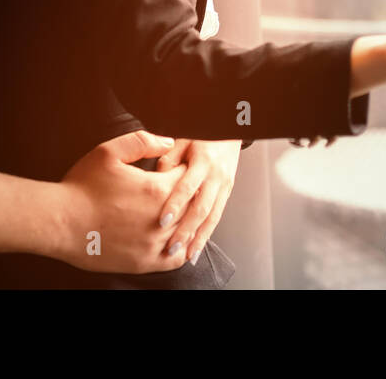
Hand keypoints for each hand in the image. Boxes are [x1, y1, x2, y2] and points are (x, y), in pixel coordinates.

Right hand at [56, 130, 189, 273]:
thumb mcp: (109, 152)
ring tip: (178, 212)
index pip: (188, 177)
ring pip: (187, 232)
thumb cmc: (81, 187)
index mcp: (157, 190)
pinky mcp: (144, 263)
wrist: (60, 222)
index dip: (183, 170)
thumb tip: (169, 143)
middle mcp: (162, 220)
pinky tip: (174, 239)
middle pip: (192, 205)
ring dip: (186, 221)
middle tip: (178, 189)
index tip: (174, 169)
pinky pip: (175, 259)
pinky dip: (180, 248)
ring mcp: (154, 244)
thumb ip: (143, 142)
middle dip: (188, 195)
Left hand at [155, 138, 241, 265]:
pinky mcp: (228, 192)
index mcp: (203, 160)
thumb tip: (156, 179)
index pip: (187, 186)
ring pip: (213, 217)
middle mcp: (216, 175)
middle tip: (171, 247)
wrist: (229, 130)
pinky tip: (198, 247)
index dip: (175, 205)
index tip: (162, 221)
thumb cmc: (202, 134)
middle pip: (201, 208)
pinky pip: (218, 216)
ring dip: (199, 238)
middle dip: (187, 230)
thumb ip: (169, 159)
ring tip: (186, 255)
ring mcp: (225, 185)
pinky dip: (207, 234)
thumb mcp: (183, 139)